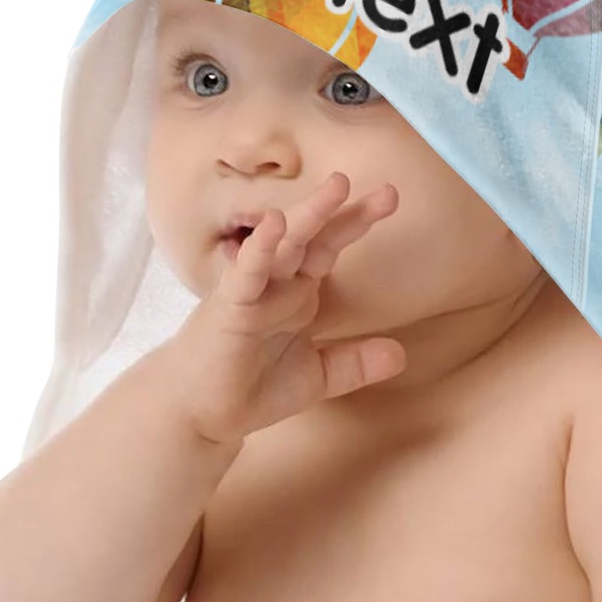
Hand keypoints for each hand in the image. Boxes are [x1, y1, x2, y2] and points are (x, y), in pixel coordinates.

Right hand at [166, 170, 403, 444]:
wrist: (201, 414)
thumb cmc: (250, 387)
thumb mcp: (317, 376)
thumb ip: (355, 364)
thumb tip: (400, 355)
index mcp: (298, 292)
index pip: (330, 247)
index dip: (357, 223)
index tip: (390, 198)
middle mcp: (277, 284)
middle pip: (314, 237)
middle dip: (344, 211)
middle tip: (389, 192)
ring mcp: (252, 291)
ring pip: (283, 246)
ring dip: (309, 216)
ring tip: (338, 187)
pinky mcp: (229, 307)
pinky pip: (246, 274)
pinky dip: (259, 249)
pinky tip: (275, 224)